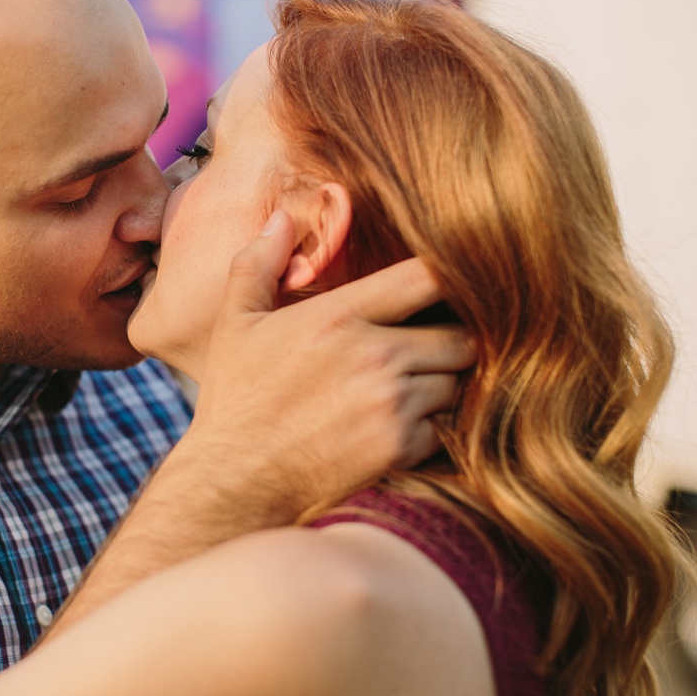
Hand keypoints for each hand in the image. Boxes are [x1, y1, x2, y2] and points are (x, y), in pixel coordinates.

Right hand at [186, 210, 474, 515]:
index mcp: (339, 315)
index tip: (453, 284)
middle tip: (439, 347)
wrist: (236, 478)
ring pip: (459, 382)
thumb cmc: (236, 397)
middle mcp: (374, 354)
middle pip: (461, 335)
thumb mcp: (236, 322)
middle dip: (454, 339)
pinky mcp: (399, 448)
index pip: (427, 277)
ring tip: (423, 387)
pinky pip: (448, 427)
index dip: (451, 276)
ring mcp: (391, 403)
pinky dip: (438, 426)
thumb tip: (281, 218)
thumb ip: (259, 263)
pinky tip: (408, 424)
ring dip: (448, 384)